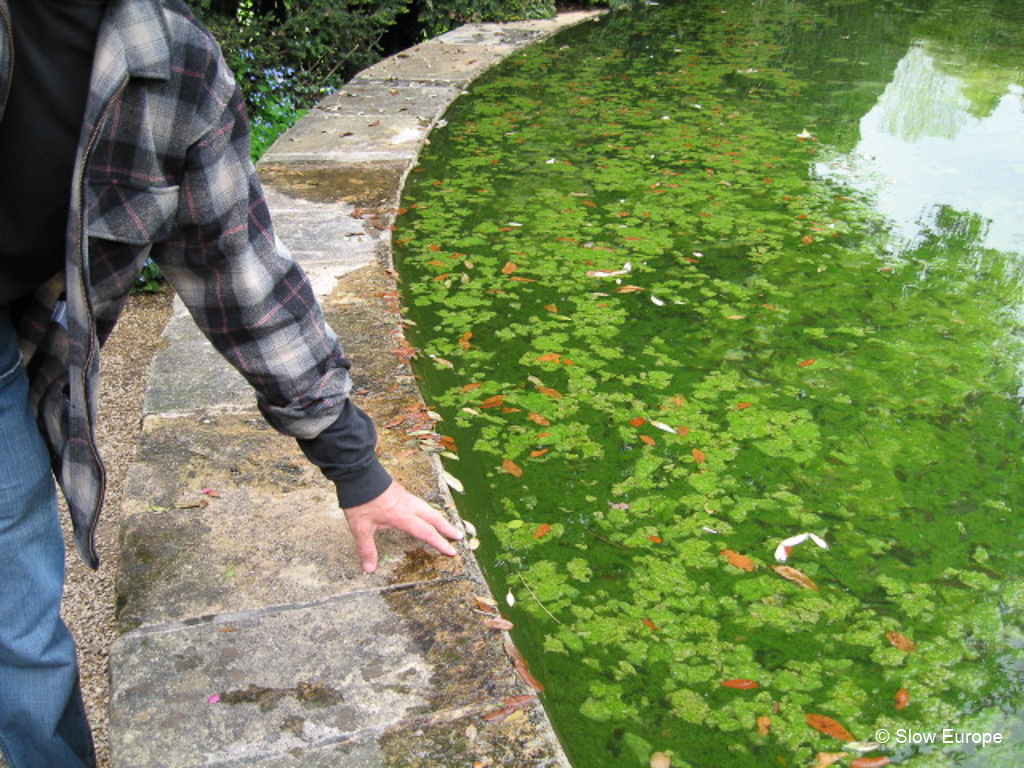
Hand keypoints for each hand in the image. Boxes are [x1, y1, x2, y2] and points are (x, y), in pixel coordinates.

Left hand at [343, 481, 462, 572]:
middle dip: (447, 528)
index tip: (452, 551)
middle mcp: (409, 506)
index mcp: (403, 517)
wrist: (358, 473)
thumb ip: (367, 548)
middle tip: (458, 536)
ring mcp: (406, 497)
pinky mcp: (401, 491)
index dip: (440, 543)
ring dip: (439, 518)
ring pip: (428, 508)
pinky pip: (420, 502)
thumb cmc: (361, 500)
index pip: (427, 532)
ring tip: (444, 524)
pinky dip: (427, 510)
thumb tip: (369, 568)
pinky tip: (422, 511)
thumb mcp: (361, 528)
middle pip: (434, 518)